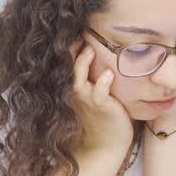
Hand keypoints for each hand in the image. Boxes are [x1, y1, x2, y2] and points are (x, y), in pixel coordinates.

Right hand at [70, 40, 133, 155]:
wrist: (107, 144)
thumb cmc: (104, 118)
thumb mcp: (97, 95)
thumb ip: (96, 76)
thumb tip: (107, 55)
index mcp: (75, 87)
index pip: (68, 63)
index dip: (69, 48)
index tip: (75, 31)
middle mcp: (77, 92)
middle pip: (67, 67)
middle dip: (70, 50)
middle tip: (76, 32)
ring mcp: (88, 100)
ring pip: (79, 79)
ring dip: (82, 63)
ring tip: (89, 49)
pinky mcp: (101, 107)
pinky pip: (100, 93)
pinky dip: (103, 83)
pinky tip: (108, 74)